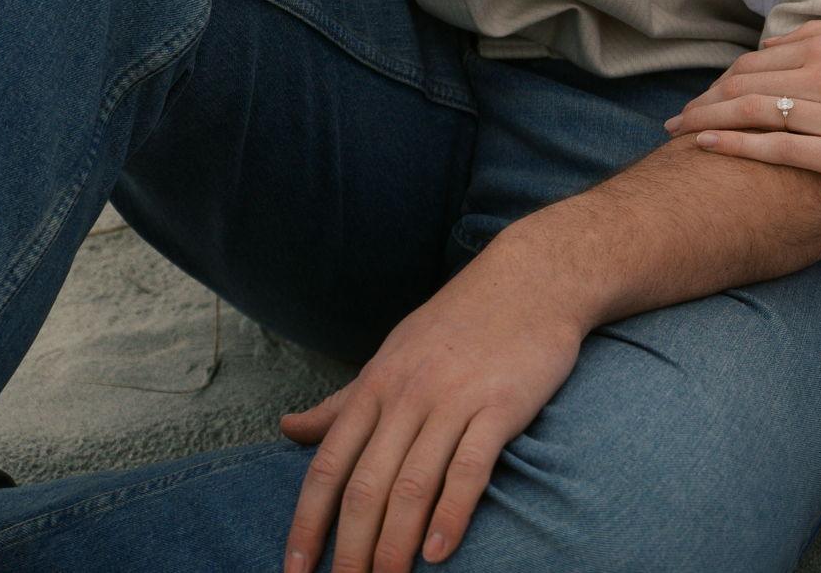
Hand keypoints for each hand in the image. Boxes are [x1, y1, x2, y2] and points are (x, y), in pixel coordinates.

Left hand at [277, 236, 590, 572]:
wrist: (533, 277)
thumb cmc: (457, 322)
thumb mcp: (392, 354)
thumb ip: (343, 400)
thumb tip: (287, 428)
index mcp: (376, 384)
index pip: (329, 465)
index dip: (308, 523)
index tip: (295, 570)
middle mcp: (408, 393)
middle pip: (367, 486)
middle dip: (350, 551)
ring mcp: (455, 398)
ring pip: (413, 485)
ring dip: (395, 547)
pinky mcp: (501, 405)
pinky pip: (470, 467)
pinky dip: (452, 513)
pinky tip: (439, 551)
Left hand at [663, 18, 820, 183]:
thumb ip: (820, 34)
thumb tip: (776, 46)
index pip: (755, 63)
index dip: (723, 81)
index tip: (706, 96)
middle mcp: (820, 75)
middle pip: (744, 86)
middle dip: (704, 101)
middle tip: (677, 119)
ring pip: (752, 113)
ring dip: (707, 120)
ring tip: (679, 132)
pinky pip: (776, 148)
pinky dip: (736, 144)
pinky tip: (708, 145)